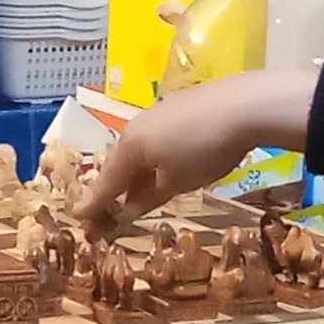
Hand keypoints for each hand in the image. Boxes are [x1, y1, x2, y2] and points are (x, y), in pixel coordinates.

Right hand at [73, 69, 319, 230]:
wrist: (244, 105)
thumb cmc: (204, 150)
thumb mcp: (176, 182)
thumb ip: (148, 197)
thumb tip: (127, 210)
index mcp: (129, 147)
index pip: (106, 181)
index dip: (94, 202)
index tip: (79, 218)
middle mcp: (136, 126)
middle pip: (120, 162)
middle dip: (114, 186)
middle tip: (107, 207)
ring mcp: (158, 113)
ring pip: (139, 149)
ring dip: (136, 171)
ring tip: (137, 190)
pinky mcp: (179, 106)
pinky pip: (156, 137)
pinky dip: (154, 156)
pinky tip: (165, 163)